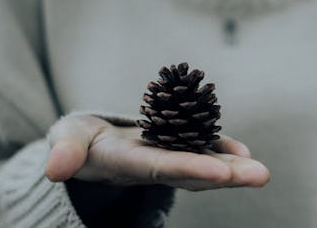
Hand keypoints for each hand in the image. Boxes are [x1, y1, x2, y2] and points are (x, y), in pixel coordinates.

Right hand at [45, 114, 269, 190]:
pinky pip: (201, 148)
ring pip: (202, 162)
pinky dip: (222, 149)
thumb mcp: (64, 141)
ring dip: (232, 167)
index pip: (161, 168)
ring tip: (261, 171)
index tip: (219, 174)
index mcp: (128, 164)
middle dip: (226, 175)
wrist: (92, 144)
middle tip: (261, 176)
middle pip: (192, 172)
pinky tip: (243, 152)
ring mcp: (167, 157)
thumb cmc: (77, 141)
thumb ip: (64, 152)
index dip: (189, 170)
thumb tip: (55, 170)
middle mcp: (154, 165)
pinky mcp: (174, 146)